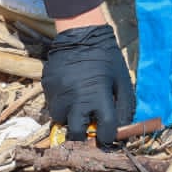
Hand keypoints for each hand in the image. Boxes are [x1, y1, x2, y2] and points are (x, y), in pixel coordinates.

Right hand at [43, 24, 134, 146]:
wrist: (81, 34)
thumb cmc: (106, 58)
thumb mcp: (122, 80)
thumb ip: (124, 107)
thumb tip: (122, 129)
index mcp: (98, 97)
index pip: (104, 131)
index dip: (107, 137)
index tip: (107, 135)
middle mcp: (76, 99)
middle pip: (76, 134)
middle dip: (83, 137)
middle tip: (87, 131)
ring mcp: (58, 93)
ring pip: (60, 120)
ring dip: (69, 119)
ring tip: (77, 107)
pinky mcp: (47, 86)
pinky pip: (52, 104)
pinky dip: (61, 103)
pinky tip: (69, 92)